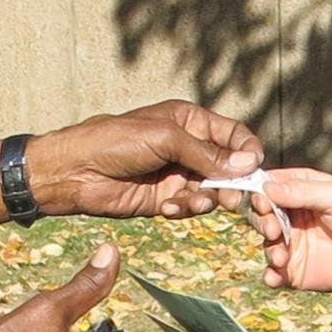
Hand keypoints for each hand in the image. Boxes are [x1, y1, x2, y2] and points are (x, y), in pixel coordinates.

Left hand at [10, 101, 263, 221]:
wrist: (77, 172)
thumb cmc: (116, 141)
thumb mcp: (166, 138)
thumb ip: (207, 152)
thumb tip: (249, 164)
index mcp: (190, 121)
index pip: (234, 136)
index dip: (248, 152)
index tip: (254, 169)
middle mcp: (189, 147)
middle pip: (229, 167)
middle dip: (232, 183)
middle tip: (228, 197)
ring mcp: (178, 174)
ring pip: (214, 192)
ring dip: (206, 200)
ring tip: (187, 201)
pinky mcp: (167, 199)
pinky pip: (192, 207)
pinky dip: (185, 210)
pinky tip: (166, 208)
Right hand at [253, 168, 331, 293]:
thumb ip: (303, 191)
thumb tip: (268, 186)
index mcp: (301, 191)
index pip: (270, 186)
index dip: (261, 191)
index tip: (262, 199)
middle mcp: (292, 215)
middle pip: (262, 214)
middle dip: (262, 221)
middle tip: (273, 229)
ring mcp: (292, 243)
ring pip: (265, 243)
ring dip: (268, 248)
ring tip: (281, 257)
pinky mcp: (295, 268)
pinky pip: (273, 272)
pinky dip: (270, 274)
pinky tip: (276, 275)